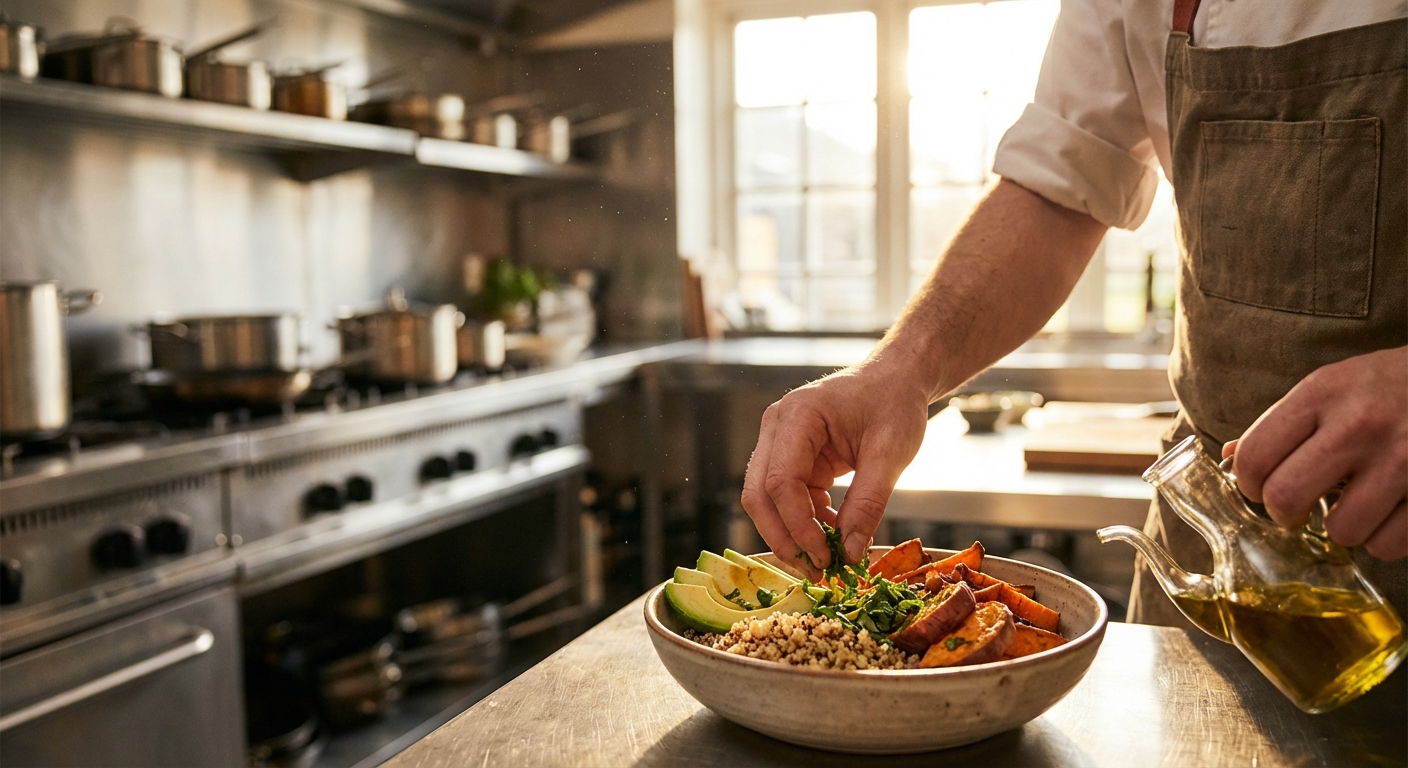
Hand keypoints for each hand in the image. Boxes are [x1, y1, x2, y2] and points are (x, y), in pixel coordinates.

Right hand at [741, 364, 928, 577]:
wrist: (895, 379)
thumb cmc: (894, 403)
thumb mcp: (891, 452)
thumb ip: (868, 503)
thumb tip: (850, 553)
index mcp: (797, 416)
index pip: (780, 481)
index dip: (798, 525)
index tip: (827, 556)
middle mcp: (777, 427)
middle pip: (759, 494)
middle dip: (784, 538)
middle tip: (816, 572)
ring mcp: (779, 443)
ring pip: (765, 501)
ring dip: (791, 535)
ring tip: (825, 562)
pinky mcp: (790, 458)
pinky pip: (786, 498)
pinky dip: (805, 522)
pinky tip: (833, 536)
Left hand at [1224, 346, 1406, 560]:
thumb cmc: (1389, 386)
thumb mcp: (1333, 386)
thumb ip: (1283, 423)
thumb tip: (1228, 458)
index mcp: (1324, 393)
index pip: (1254, 455)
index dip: (1248, 483)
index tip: (1260, 488)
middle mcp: (1360, 424)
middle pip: (1286, 497)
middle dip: (1284, 513)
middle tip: (1297, 509)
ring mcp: (1403, 459)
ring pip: (1342, 531)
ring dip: (1342, 529)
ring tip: (1354, 506)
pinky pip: (1387, 545)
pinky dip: (1383, 538)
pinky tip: (1389, 511)